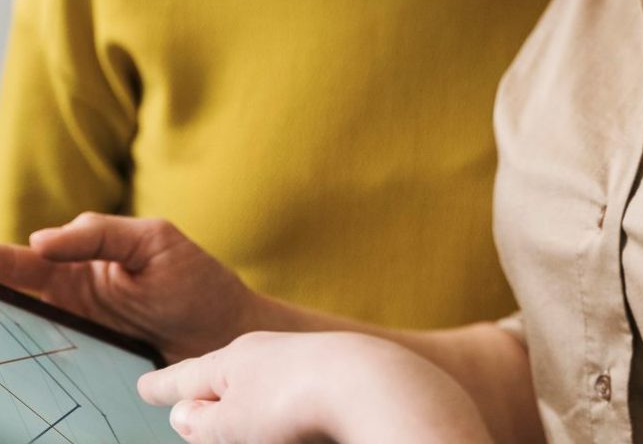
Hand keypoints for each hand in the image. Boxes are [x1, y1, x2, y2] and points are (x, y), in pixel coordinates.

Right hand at [0, 212, 254, 361]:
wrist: (226, 332)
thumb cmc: (194, 281)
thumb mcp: (152, 242)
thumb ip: (99, 235)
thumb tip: (38, 241)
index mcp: (81, 259)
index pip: (25, 258)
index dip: (0, 262)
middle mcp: (70, 298)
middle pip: (16, 296)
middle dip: (0, 286)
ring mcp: (76, 333)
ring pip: (25, 333)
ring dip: (11, 328)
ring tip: (4, 325)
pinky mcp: (87, 366)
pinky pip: (49, 367)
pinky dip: (29, 365)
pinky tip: (14, 358)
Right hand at [140, 330, 495, 443]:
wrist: (365, 381)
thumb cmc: (292, 402)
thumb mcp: (232, 423)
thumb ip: (202, 421)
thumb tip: (183, 412)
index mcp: (232, 359)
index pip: (186, 376)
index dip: (163, 387)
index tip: (144, 387)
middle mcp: (264, 351)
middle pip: (224, 373)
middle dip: (205, 387)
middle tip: (180, 392)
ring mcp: (299, 357)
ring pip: (260, 381)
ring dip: (244, 400)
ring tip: (228, 406)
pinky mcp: (329, 370)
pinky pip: (292, 388)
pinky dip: (280, 401)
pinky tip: (287, 416)